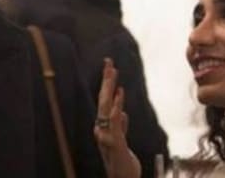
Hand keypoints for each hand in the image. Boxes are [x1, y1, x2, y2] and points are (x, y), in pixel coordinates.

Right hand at [94, 58, 140, 177]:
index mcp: (104, 126)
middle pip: (103, 100)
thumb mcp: (122, 141)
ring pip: (107, 107)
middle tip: (109, 62)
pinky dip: (117, 106)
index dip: (107, 83)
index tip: (110, 66)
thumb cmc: (121, 163)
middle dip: (106, 80)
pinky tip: (120, 94)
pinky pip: (115, 121)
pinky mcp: (115, 142)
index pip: (105, 101)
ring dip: (110, 88)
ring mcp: (106, 135)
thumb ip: (121, 126)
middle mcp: (101, 128)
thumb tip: (122, 112)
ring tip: (113, 72)